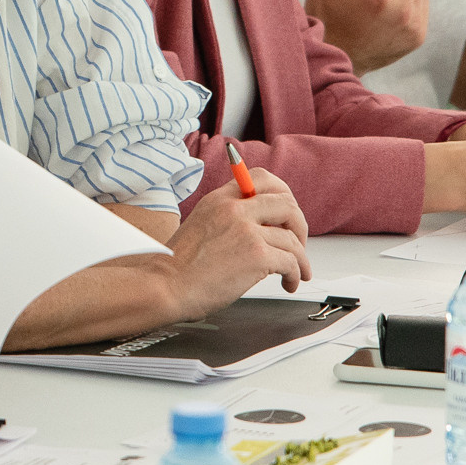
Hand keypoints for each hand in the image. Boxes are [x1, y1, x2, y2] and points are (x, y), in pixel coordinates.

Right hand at [161, 169, 312, 312]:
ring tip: (296, 273)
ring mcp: (247, 231)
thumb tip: (259, 228)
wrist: (165, 286)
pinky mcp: (256, 256)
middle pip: (286, 203)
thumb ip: (227, 219)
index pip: (261, 178)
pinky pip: (291, 261)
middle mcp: (235, 209)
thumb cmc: (177, 267)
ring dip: (300, 259)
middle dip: (299, 226)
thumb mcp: (199, 225)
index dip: (282, 193)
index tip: (287, 214)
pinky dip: (295, 274)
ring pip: (292, 238)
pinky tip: (287, 283)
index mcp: (219, 199)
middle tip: (298, 244)